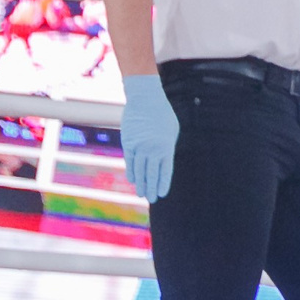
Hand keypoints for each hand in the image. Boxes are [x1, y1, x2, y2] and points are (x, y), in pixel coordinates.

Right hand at [120, 74, 178, 202]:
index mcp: (166, 147)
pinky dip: (132, 172)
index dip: (162, 184)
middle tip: (151, 200)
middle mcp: (152, 150)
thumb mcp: (171, 131)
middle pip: (151, 174)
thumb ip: (167, 148)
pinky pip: (130, 162)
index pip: (165, 172)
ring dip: (141, 183)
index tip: (161, 194)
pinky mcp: (128, 143)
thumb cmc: (162, 114)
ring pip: (140, 170)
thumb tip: (163, 163)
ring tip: (142, 194)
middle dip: (151, 188)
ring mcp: (139, 147)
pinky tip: (134, 180)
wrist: (145, 99)